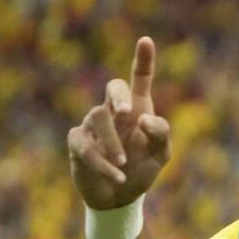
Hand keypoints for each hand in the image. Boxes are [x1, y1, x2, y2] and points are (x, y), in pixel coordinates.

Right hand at [68, 37, 171, 209]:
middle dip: (120, 94)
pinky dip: (103, 163)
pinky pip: (85, 145)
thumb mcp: (161, 154)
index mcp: (138, 109)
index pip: (140, 79)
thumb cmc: (142, 169)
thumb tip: (143, 118)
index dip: (143, 60)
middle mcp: (114, 112)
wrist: (121, 197)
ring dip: (113, 143)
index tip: (146, 40)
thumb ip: (160, 134)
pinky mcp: (77, 143)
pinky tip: (118, 176)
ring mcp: (93, 125)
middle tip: (128, 112)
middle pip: (113, 87)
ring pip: (98, 117)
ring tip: (124, 164)